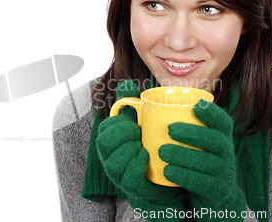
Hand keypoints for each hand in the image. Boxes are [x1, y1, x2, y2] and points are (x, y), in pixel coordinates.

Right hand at [96, 80, 183, 204]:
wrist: (166, 178)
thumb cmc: (151, 146)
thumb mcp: (143, 122)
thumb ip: (134, 103)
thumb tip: (126, 84)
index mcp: (110, 140)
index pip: (105, 127)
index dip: (119, 122)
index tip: (135, 123)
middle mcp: (109, 158)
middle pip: (104, 143)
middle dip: (123, 134)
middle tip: (139, 133)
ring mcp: (119, 175)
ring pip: (114, 162)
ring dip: (130, 150)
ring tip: (143, 146)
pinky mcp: (131, 188)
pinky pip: (129, 178)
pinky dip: (137, 165)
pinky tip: (146, 157)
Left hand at [158, 100, 245, 213]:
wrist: (211, 192)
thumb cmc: (194, 157)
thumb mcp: (194, 140)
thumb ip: (176, 122)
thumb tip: (140, 103)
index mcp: (222, 136)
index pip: (224, 122)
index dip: (213, 113)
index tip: (197, 105)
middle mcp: (227, 152)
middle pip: (216, 140)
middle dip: (193, 133)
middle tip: (170, 129)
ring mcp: (224, 172)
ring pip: (208, 162)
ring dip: (184, 155)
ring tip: (162, 151)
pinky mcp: (217, 190)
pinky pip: (202, 183)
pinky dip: (183, 176)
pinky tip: (167, 171)